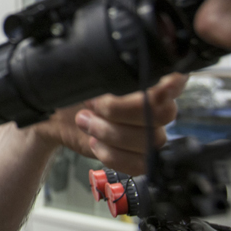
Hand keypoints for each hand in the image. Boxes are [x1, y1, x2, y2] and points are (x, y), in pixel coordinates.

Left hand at [30, 73, 185, 174]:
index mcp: (148, 76)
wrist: (54, 114)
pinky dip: (113, 155)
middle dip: (120, 111)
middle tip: (93, 105)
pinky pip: (140, 163)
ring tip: (85, 121)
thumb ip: (107, 66)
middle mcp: (157, 103)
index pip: (176, 80)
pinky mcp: (139, 155)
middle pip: (163, 113)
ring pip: (150, 140)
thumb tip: (120, 68)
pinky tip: (95, 142)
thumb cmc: (70, 87)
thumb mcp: (84, 70)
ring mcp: (151, 131)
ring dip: (110, 133)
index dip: (171, 84)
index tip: (156, 86)